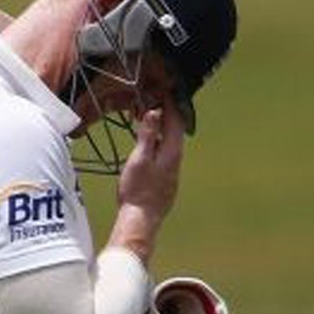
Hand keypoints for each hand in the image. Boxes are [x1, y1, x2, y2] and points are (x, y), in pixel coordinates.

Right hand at [116, 104, 184, 225]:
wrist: (140, 221)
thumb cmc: (138, 191)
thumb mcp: (140, 158)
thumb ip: (148, 135)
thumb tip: (155, 113)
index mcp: (172, 153)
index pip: (175, 122)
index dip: (170, 105)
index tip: (163, 93)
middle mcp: (176, 162)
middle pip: (175, 133)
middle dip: (165, 116)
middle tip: (154, 104)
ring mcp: (172, 174)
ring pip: (170, 145)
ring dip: (161, 132)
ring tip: (150, 123)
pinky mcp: (166, 183)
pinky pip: (165, 157)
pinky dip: (159, 145)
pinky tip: (150, 148)